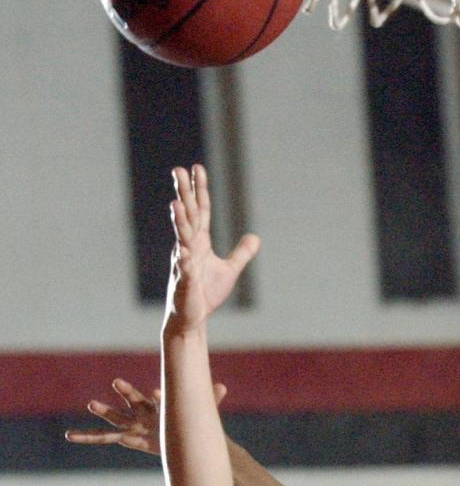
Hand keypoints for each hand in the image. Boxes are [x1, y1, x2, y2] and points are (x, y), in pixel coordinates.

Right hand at [65, 378, 225, 455]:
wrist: (193, 437)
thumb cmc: (195, 419)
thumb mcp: (202, 408)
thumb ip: (210, 397)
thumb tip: (221, 387)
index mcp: (153, 407)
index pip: (140, 399)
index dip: (128, 393)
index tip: (116, 384)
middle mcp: (141, 416)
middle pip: (122, 413)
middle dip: (107, 409)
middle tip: (91, 404)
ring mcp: (136, 428)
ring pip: (112, 427)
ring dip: (93, 429)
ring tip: (70, 432)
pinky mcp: (136, 440)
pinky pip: (112, 440)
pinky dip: (93, 438)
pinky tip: (72, 436)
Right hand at [166, 163, 259, 334]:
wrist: (192, 318)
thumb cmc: (206, 292)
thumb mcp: (230, 270)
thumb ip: (241, 253)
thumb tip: (255, 237)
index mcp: (199, 242)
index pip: (200, 210)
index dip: (199, 189)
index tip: (197, 168)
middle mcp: (188, 247)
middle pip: (188, 216)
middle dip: (183, 194)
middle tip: (177, 170)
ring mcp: (184, 262)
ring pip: (181, 237)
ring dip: (180, 221)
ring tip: (176, 203)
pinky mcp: (184, 281)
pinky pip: (183, 269)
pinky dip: (182, 260)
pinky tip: (181, 250)